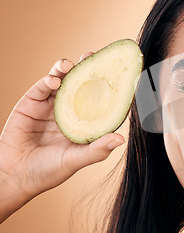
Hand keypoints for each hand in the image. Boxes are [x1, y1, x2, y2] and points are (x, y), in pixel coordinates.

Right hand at [0, 53, 124, 204]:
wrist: (14, 175)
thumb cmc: (48, 171)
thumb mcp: (76, 160)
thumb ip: (97, 150)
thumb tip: (120, 139)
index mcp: (83, 123)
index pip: (99, 101)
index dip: (108, 87)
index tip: (118, 72)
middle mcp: (70, 111)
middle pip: (81, 85)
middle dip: (87, 69)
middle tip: (94, 56)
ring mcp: (50, 106)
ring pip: (62, 81)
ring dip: (66, 69)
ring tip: (71, 65)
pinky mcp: (31, 104)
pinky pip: (42, 88)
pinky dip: (48, 81)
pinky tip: (54, 81)